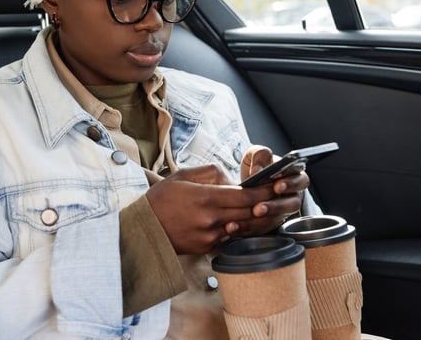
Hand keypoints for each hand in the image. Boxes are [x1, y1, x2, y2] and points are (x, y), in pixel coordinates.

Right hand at [146, 164, 276, 254]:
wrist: (142, 229)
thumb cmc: (161, 199)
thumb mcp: (183, 175)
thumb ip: (211, 172)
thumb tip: (232, 178)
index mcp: (206, 198)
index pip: (245, 196)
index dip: (264, 191)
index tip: (275, 185)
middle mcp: (211, 219)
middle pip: (249, 213)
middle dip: (265, 204)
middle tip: (278, 195)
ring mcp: (209, 236)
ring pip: (242, 227)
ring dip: (254, 218)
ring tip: (265, 208)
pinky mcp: (206, 248)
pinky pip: (229, 237)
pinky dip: (237, 228)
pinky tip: (241, 220)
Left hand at [235, 145, 309, 235]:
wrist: (244, 183)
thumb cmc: (256, 167)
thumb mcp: (256, 155)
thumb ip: (259, 156)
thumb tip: (257, 170)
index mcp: (293, 176)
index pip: (300, 180)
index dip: (291, 184)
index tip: (277, 185)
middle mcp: (292, 195)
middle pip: (293, 204)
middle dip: (277, 205)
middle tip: (262, 206)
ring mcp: (282, 211)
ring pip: (280, 218)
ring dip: (265, 217)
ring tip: (253, 213)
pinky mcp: (270, 223)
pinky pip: (263, 228)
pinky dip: (250, 227)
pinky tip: (237, 225)